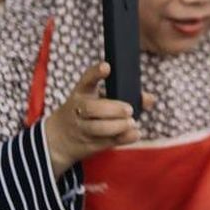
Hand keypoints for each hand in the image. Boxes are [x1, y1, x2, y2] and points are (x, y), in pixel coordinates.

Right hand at [43, 62, 156, 176]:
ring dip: (117, 126)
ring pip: (97, 128)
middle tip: (128, 109)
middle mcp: (80, 110)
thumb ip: (123, 95)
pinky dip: (122, 138)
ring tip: (131, 123)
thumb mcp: (96, 98)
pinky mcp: (90, 143)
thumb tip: (150, 99)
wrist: (59, 138)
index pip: (86, 80)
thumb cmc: (86, 111)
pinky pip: (106, 142)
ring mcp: (83, 128)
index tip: (107, 67)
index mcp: (81, 93)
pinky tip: (134, 134)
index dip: (96, 73)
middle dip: (112, 109)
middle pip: (92, 108)